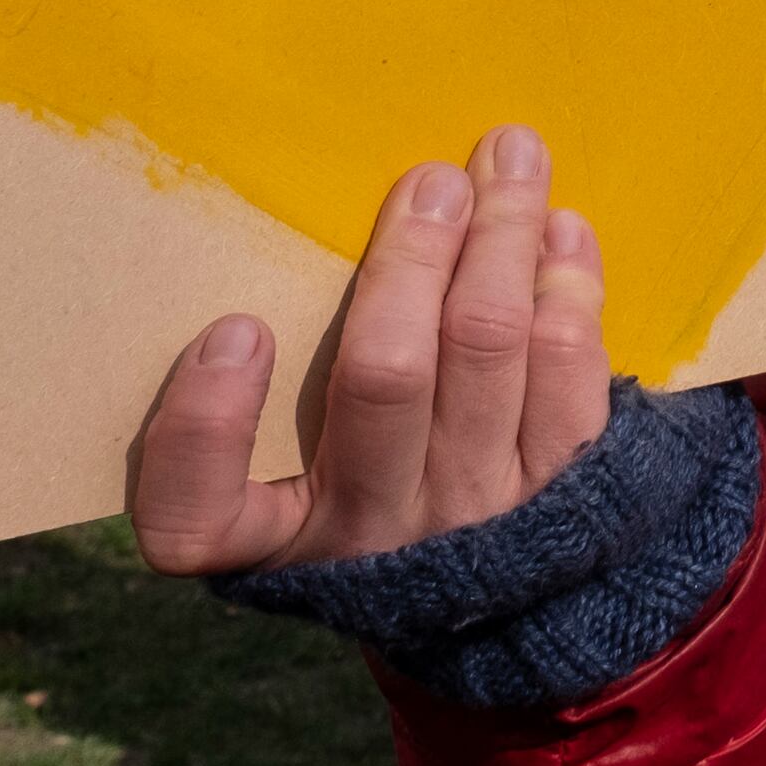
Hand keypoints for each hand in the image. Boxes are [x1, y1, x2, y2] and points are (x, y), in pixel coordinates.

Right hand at [129, 125, 612, 575]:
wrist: (496, 607)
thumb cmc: (356, 493)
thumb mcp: (281, 480)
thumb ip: (268, 394)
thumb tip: (311, 245)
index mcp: (274, 539)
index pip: (194, 513)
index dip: (205, 424)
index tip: (237, 329)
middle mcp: (375, 531)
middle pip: (388, 374)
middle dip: (413, 257)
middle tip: (432, 179)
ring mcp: (478, 515)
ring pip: (491, 345)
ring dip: (502, 236)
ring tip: (509, 158)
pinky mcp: (568, 492)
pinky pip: (571, 369)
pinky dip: (567, 284)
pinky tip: (559, 228)